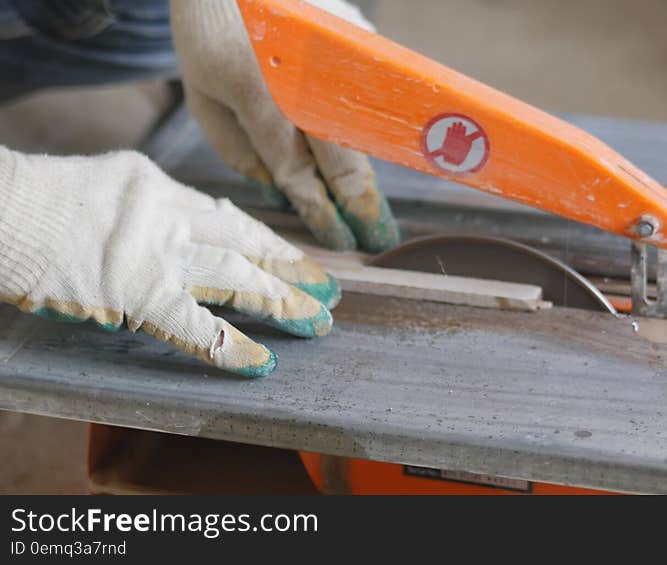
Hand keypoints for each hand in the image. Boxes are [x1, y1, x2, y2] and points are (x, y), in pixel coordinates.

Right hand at [0, 147, 340, 376]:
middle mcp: (169, 216)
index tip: (292, 255)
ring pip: (237, 276)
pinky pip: (195, 325)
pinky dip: (230, 346)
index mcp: (158, 187)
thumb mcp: (102, 185)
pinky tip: (261, 362)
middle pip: (246, 241)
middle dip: (292, 267)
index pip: (226, 216)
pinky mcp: (137, 292)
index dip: (264, 240)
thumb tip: (170, 227)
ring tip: (318, 322)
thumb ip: (142, 206)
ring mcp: (157, 254)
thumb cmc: (33, 200)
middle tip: (330, 287)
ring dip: (282, 301)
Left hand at [170, 0, 399, 252]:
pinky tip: (369, 161)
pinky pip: (366, 101)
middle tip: (377, 242)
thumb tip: (278, 190)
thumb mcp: (202, 94)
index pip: (298, 170)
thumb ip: (236, 149)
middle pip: (344, 159)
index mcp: (260, 97)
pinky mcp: (358, 43)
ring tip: (377, 212)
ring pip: (362, 135)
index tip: (338, 241)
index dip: (320, 211)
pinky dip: (368, 137)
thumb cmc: (209, 32)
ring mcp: (338, 62)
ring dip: (371, 177)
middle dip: (361, 206)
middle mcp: (307, 83)